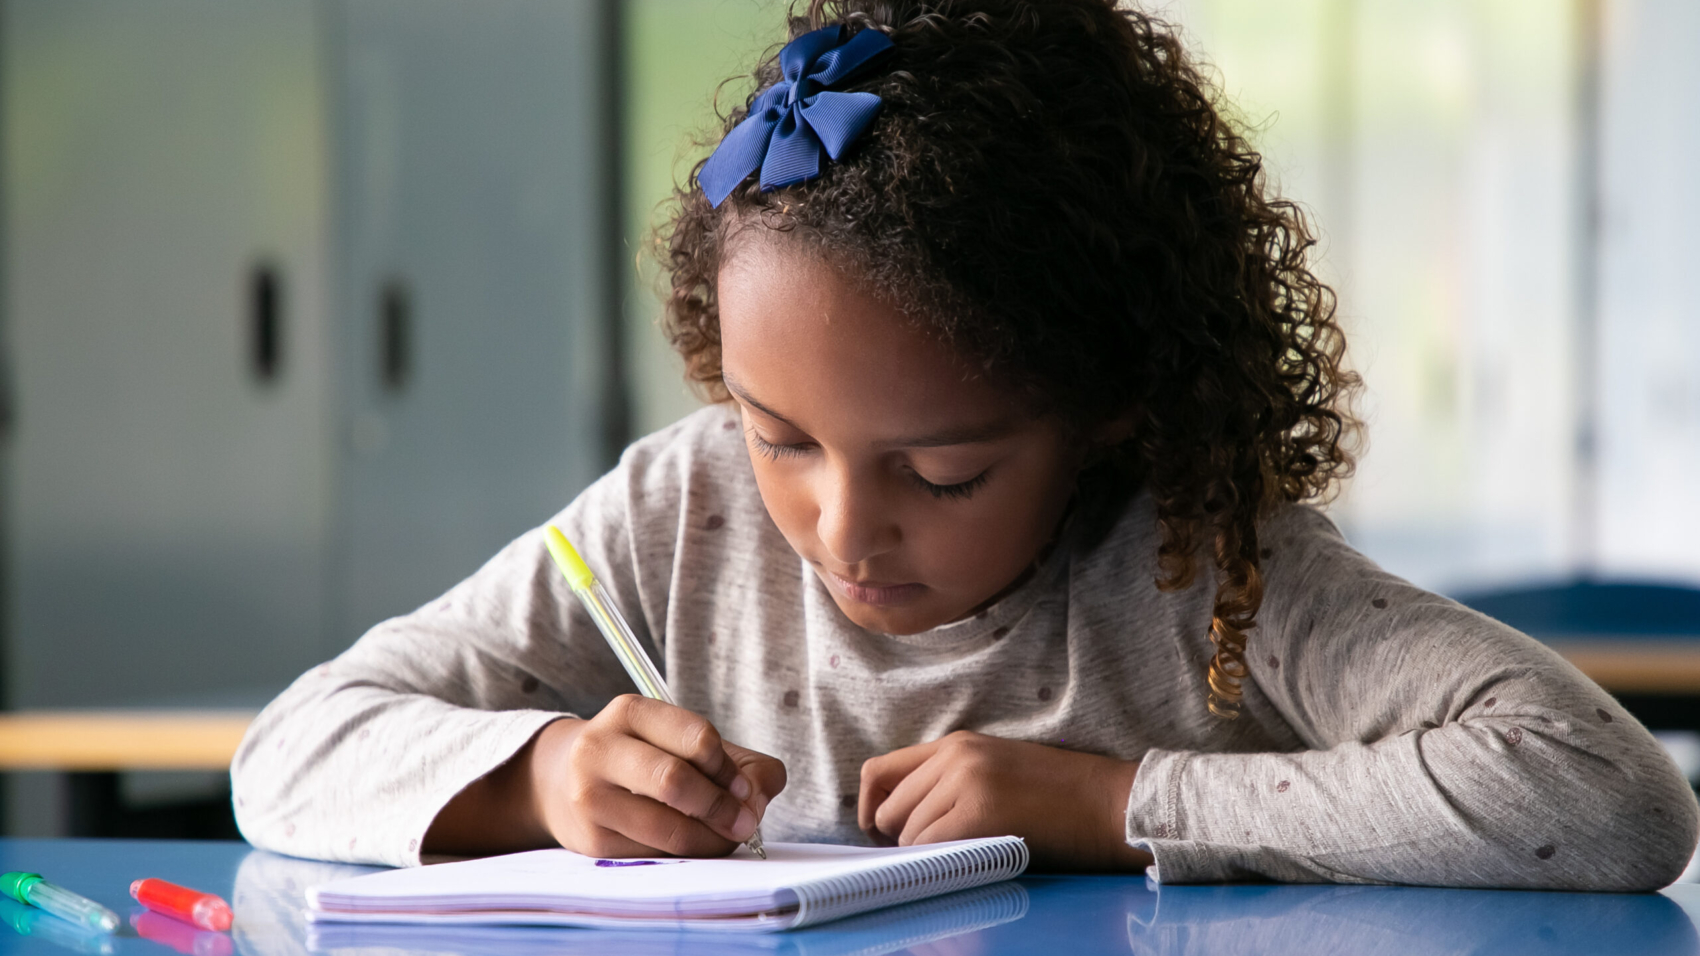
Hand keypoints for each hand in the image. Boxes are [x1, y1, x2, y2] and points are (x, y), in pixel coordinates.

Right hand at [425, 695, 784, 858]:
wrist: (560, 782)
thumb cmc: (641, 759)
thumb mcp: (680, 741)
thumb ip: (738, 762)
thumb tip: (762, 795)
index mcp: (631, 712)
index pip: (698, 737)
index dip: (731, 770)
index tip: (747, 791)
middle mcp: (601, 748)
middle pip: (676, 781)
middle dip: (722, 808)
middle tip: (745, 823)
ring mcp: (591, 796)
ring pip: (667, 827)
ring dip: (711, 840)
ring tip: (725, 838)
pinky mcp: (591, 840)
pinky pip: (654, 855)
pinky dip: (686, 855)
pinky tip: (693, 846)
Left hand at [859, 730, 1149, 871]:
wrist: (1110, 802)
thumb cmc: (1060, 796)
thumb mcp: (995, 770)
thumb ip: (949, 782)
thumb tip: (901, 820)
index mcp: (957, 743)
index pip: (880, 771)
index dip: (871, 808)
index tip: (881, 834)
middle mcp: (955, 756)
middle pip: (888, 808)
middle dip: (896, 840)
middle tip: (924, 858)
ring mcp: (966, 782)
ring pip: (907, 833)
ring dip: (923, 856)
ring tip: (959, 859)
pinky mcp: (979, 813)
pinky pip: (931, 847)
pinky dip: (937, 864)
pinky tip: (964, 864)